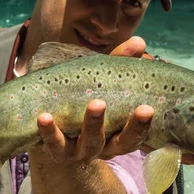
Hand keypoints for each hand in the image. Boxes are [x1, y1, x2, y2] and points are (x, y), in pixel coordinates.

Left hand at [35, 37, 193, 165]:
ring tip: (96, 104)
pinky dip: (49, 131)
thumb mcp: (103, 86)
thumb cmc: (85, 104)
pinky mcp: (58, 151)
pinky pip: (54, 144)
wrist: (53, 130)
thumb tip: (139, 42)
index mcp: (120, 135)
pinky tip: (45, 117)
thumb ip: (119, 66)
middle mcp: (105, 147)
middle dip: (128, 127)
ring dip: (93, 124)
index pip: (137, 134)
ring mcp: (81, 151)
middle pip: (120, 143)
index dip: (142, 124)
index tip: (148, 108)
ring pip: (90, 143)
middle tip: (131, 105)